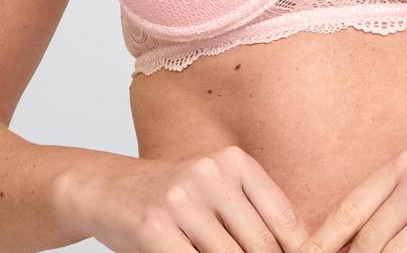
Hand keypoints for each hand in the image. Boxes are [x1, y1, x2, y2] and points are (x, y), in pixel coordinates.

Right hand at [51, 144, 311, 252]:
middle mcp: (213, 174)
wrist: (106, 188)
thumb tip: (299, 248)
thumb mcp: (215, 193)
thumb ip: (250, 217)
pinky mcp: (156, 224)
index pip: (285, 222)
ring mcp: (184, 198)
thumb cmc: (170, 199)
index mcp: (236, 162)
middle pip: (261, 247)